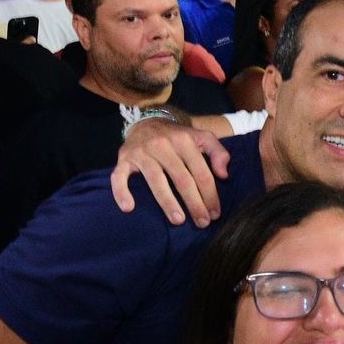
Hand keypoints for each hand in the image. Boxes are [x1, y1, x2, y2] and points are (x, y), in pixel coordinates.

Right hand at [110, 120, 228, 227]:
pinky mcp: (124, 158)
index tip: (215, 213)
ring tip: (178, 220)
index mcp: (184, 141)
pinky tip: (128, 208)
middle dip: (194, 203)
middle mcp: (163, 145)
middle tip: (202, 222)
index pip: (201, 172)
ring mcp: (142, 152)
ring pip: (156, 180)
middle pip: (181, 179)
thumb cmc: (178, 137)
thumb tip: (224, 175)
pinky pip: (119, 176)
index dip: (210, 195)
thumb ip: (219, 153)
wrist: (146, 121)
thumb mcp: (202, 137)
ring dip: (167, 202)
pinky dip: (121, 192)